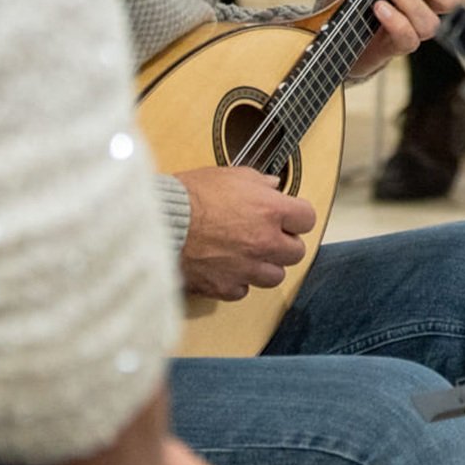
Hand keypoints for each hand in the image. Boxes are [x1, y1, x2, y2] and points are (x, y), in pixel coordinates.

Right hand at [176, 166, 315, 299]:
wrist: (156, 223)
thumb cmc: (188, 196)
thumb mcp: (228, 175)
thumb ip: (257, 181)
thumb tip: (272, 185)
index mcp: (271, 210)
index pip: (307, 219)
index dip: (297, 218)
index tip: (288, 217)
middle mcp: (265, 242)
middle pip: (296, 252)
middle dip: (284, 244)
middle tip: (268, 237)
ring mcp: (246, 268)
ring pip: (275, 276)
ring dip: (265, 266)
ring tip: (247, 255)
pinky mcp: (224, 287)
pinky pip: (243, 290)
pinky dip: (237, 281)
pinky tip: (225, 268)